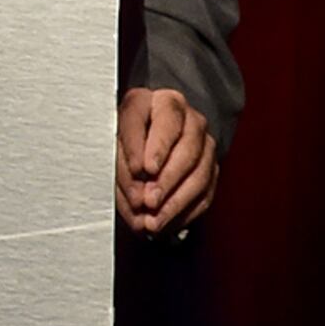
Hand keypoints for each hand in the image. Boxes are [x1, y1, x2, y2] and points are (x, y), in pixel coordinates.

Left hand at [115, 87, 216, 235]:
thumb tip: (136, 197)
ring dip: (176, 201)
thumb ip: (120, 164)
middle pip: (185, 147)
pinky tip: (169, 224)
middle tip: (148, 201)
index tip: (137, 170)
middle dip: (166, 179)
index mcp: (156, 101)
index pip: (155, 120)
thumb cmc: (124, 135)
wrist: (150, 132)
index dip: (145, 146)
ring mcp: (204, 141)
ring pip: (199, 172)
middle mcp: (187, 117)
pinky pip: (206, 191)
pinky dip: (187, 210)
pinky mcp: (212, 165)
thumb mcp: (112, 139)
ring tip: (154, 221)